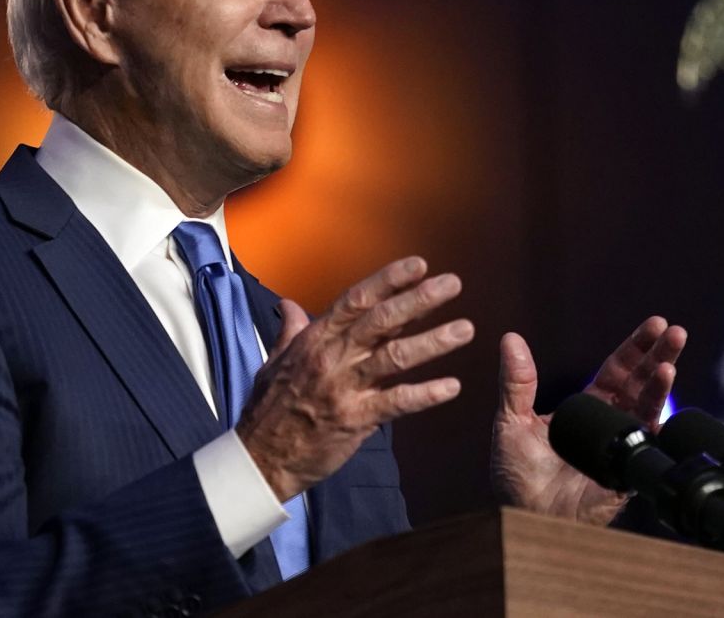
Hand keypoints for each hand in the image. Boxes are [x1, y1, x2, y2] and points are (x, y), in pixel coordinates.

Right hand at [236, 257, 472, 501]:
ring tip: (465, 329)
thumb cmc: (268, 409)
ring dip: (432, 342)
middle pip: (381, 320)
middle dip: (419, 299)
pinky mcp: (355, 420)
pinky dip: (425, 394)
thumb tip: (289, 304)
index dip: (389, 279)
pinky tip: (452, 387)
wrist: (259, 458)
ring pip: (395, 357)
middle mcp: (332, 357)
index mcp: (315, 339)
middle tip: (453, 284)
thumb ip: (290, 331)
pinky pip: (396, 402)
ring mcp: (344, 388)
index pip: (357, 299)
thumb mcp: (273, 361)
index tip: (419, 264)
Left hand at [490, 317, 686, 524]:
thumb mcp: (510, 420)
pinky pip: (644, 443)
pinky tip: (663, 406)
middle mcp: (610, 423)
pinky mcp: (625, 471)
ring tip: (669, 364)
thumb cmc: (518, 476)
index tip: (656, 324)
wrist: (524, 515)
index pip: (618, 370)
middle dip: (660, 356)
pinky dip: (654, 421)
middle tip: (675, 332)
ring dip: (660, 385)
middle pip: (641, 383)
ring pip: (647, 408)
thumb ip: (515, 382)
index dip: (636, 347)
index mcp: (587, 406)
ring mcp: (621, 446)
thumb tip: (510, 338)